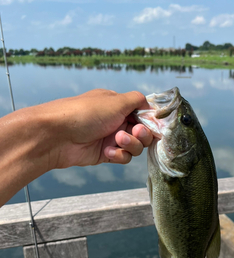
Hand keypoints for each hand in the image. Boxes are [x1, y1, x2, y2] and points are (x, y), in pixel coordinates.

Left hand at [36, 89, 153, 168]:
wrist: (58, 135)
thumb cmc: (85, 113)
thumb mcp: (115, 101)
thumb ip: (137, 100)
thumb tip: (149, 104)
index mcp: (118, 105)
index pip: (143, 114)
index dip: (150, 121)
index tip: (153, 125)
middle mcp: (116, 121)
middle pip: (143, 132)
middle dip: (142, 134)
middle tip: (135, 132)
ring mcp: (110, 138)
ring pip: (135, 147)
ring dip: (130, 145)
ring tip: (117, 141)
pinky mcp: (105, 154)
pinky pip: (123, 157)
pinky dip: (119, 155)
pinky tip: (107, 152)